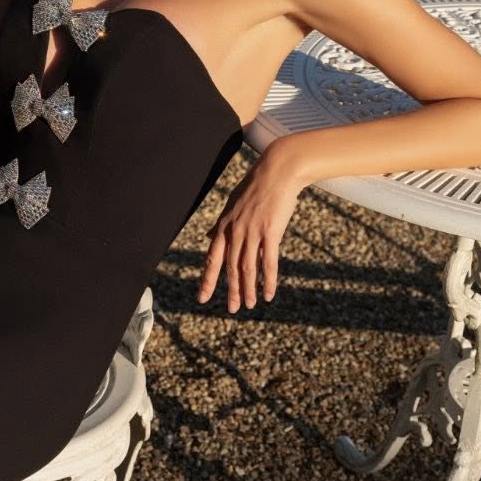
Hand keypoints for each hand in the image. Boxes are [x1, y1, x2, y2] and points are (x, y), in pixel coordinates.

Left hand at [198, 138, 309, 311]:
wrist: (278, 171)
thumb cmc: (257, 187)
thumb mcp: (233, 204)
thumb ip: (222, 224)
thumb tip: (210, 236)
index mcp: (224, 225)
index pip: (212, 257)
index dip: (207, 279)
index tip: (201, 297)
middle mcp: (235, 231)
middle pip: (230, 268)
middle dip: (230, 291)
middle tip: (231, 309)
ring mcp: (252, 232)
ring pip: (247, 269)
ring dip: (247, 290)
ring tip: (249, 305)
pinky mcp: (270, 232)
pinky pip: (268, 263)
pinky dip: (268, 281)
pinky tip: (269, 294)